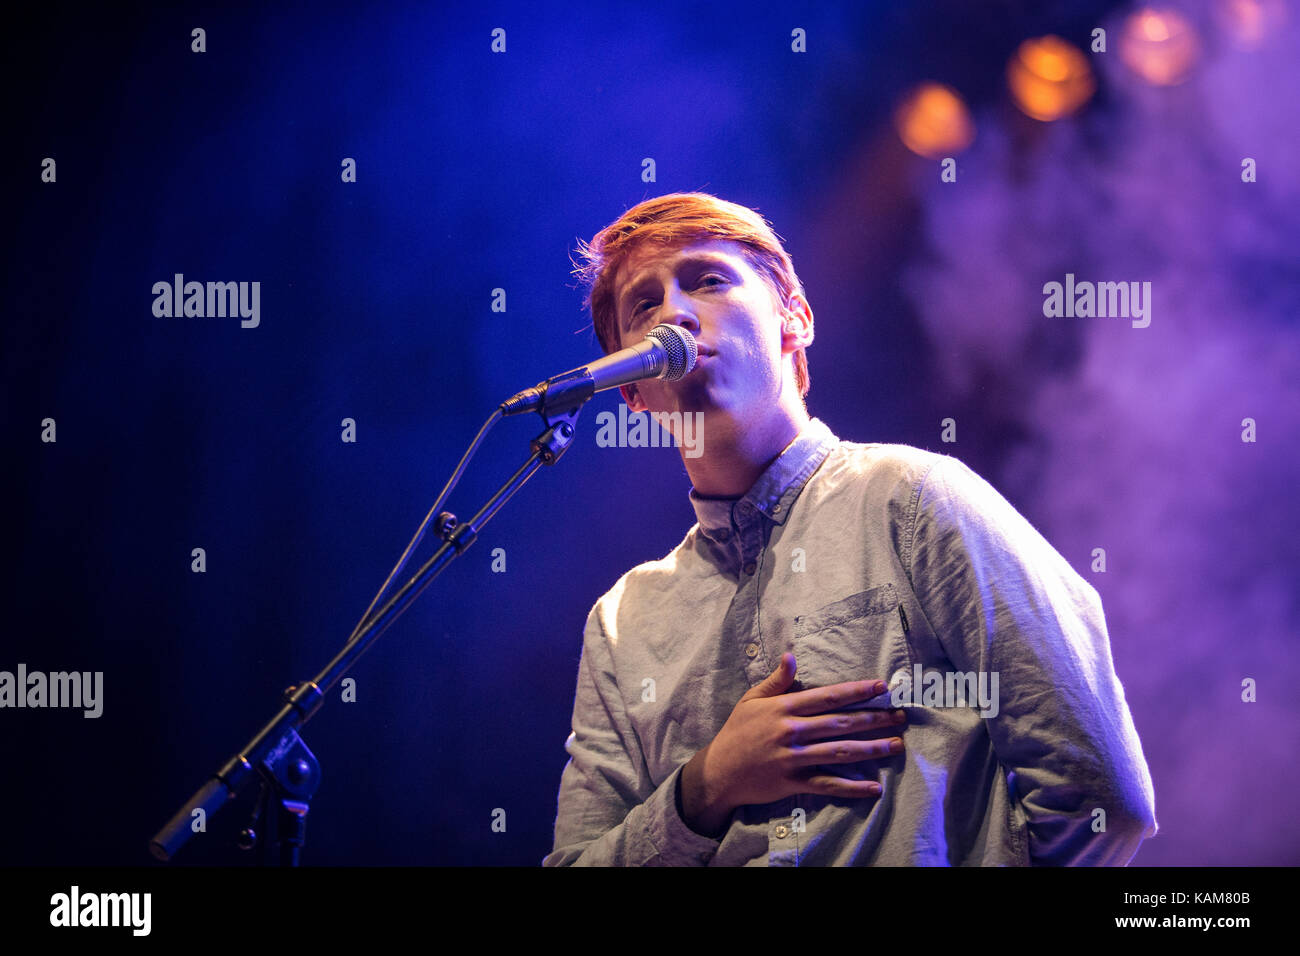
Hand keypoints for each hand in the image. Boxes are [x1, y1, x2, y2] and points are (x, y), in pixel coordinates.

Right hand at [679, 653, 905, 837]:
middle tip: (901, 717)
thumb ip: (776, 680)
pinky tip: (873, 787)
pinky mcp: (792, 782)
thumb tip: (791, 656)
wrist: (719, 771)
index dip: (856, 691)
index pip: (828, 696)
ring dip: (870, 749)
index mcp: (784, 707)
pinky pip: (827, 785)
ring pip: (839, 752)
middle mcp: (792, 731)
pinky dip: (851, 787)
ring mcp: (793, 758)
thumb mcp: (751, 700)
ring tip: (896, 745)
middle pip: (840, 723)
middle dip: (873, 719)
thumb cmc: (737, 732)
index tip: (881, 686)